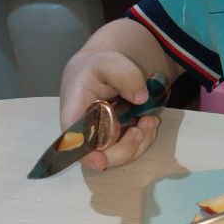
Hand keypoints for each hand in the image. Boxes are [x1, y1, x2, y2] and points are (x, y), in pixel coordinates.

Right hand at [59, 48, 159, 171]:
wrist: (104, 72)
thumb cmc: (99, 68)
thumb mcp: (109, 63)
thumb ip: (124, 75)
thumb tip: (140, 98)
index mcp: (75, 113)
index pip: (73, 140)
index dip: (84, 154)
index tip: (99, 161)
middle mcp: (86, 132)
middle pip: (100, 155)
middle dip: (124, 149)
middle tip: (139, 131)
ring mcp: (103, 138)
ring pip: (120, 155)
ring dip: (139, 143)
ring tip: (150, 120)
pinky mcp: (118, 138)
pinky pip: (132, 148)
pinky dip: (145, 138)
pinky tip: (150, 121)